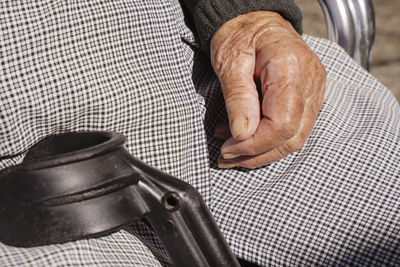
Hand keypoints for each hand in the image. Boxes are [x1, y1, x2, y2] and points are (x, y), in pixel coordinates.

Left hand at [210, 11, 325, 168]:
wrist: (255, 19)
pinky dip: (270, 139)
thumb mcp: (229, 61)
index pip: (282, 123)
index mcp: (290, 66)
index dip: (255, 144)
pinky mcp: (308, 95)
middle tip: (228, 158)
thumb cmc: (240, 34)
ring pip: (297, 136)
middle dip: (258, 154)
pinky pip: (295, 127)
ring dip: (264, 151)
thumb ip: (238, 98)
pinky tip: (246, 138)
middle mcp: (309, 79)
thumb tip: (242, 134)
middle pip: (293, 135)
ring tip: (234, 151)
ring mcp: (313, 88)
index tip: (228, 149)